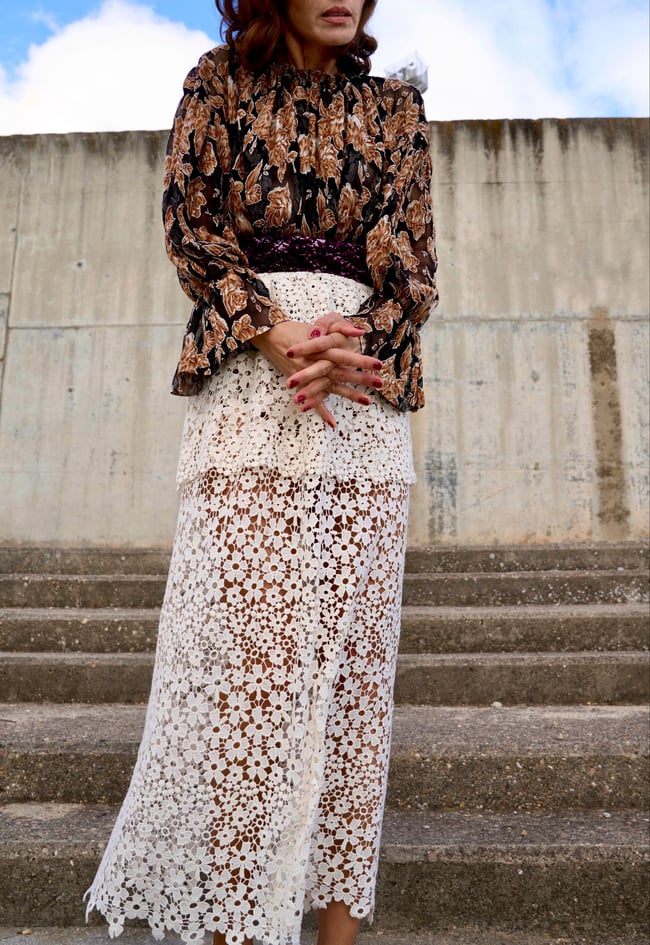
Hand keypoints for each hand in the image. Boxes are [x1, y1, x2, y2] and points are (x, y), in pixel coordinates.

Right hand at [251, 317, 381, 427]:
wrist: (272, 336)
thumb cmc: (297, 329)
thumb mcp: (321, 323)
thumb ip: (341, 327)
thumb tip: (360, 332)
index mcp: (321, 347)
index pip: (344, 355)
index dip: (361, 359)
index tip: (378, 364)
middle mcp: (315, 362)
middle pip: (341, 372)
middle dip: (361, 378)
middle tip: (380, 383)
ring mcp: (307, 376)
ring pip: (330, 387)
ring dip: (349, 394)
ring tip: (367, 401)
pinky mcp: (300, 384)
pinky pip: (312, 400)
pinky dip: (322, 411)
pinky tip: (332, 423)